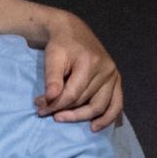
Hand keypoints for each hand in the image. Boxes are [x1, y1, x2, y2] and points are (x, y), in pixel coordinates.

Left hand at [35, 14, 122, 129]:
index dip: (55, 105)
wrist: (73, 31)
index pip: (73, 94)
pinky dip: (108, 117)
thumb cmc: (60, 45)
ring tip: (62, 119)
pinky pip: (116, 103)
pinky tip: (94, 126)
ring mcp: (114, 75)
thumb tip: (51, 98)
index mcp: (90, 63)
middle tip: (46, 112)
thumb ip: (52, 78)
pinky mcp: (116, 80)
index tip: (40, 109)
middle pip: (85, 101)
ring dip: (81, 117)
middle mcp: (106, 70)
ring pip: (100, 105)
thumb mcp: (52, 57)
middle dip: (63, 110)